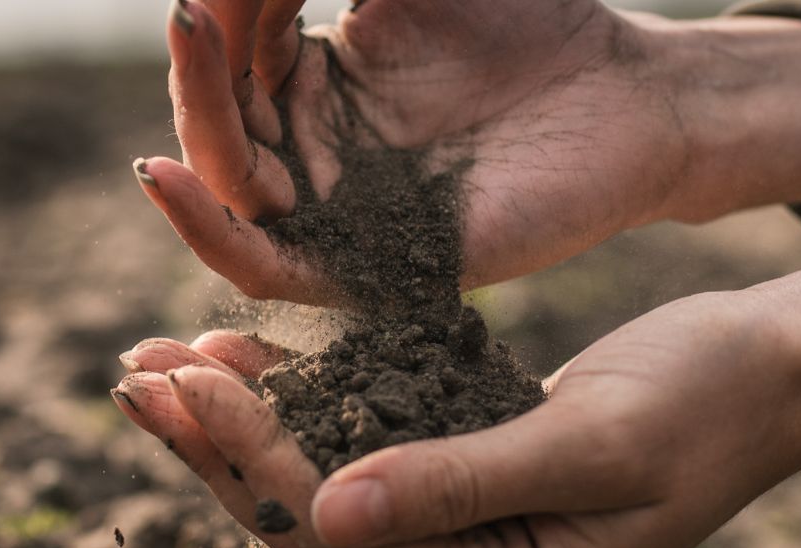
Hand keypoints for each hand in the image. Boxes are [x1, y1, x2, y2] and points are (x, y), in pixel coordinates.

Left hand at [112, 226, 800, 547]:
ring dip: (243, 425)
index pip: (346, 541)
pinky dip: (301, 403)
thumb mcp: (590, 446)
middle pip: (313, 522)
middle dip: (220, 452)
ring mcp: (465, 532)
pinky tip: (242, 359)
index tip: (188, 389)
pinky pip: (360, 448)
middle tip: (136, 377)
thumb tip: (331, 512)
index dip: (257, 467)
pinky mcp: (462, 477)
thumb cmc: (705, 406)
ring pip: (325, 483)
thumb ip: (460, 484)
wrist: (771, 373)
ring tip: (162, 364)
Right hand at [133, 1, 800, 302]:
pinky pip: (267, 268)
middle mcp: (317, 155)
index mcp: (319, 84)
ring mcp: (341, 214)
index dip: (219, 20)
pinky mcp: (371, 270)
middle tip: (191, 11)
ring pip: (227, 191)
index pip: (233, 59)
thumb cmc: (534, 20)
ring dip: (192, 126)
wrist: (632, 94)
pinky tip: (168, 174)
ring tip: (190, 42)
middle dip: (196, 69)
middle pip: (216, 127)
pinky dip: (207, 229)